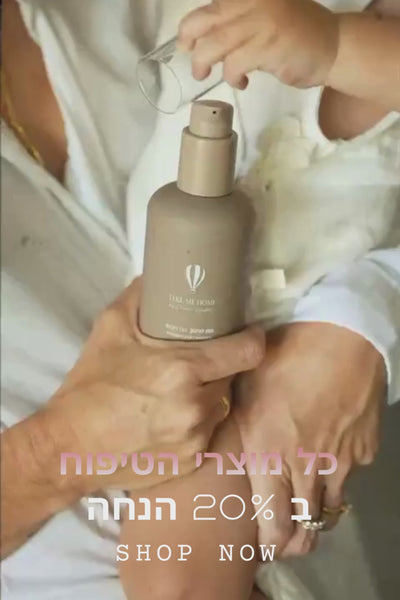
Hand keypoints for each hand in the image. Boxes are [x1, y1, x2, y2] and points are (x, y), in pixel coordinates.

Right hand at [40, 279, 264, 493]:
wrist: (70, 447)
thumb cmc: (91, 385)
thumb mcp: (110, 329)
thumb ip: (140, 296)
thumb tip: (160, 274)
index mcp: (183, 370)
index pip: (248, 351)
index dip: (251, 339)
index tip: (244, 332)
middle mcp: (196, 406)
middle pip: (232, 376)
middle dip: (220, 365)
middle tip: (199, 359)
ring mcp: (195, 437)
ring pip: (220, 404)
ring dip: (208, 394)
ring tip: (181, 389)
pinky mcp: (191, 460)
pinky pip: (207, 431)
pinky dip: (196, 421)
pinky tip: (170, 416)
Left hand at [178, 0, 338, 88]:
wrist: (333, 46)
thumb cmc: (298, 35)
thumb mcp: (267, 15)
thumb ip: (240, 19)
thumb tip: (205, 39)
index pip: (212, 5)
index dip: (191, 26)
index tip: (185, 42)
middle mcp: (255, 0)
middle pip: (206, 19)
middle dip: (190, 42)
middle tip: (191, 59)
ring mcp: (262, 21)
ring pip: (216, 44)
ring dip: (205, 63)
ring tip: (206, 74)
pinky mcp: (268, 46)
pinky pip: (235, 64)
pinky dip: (232, 76)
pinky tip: (241, 82)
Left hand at [235, 322, 385, 557]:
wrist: (339, 338)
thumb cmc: (281, 358)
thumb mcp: (244, 390)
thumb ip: (236, 427)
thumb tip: (224, 445)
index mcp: (269, 456)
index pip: (274, 527)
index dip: (268, 544)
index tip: (259, 542)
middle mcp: (306, 470)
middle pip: (306, 531)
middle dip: (293, 541)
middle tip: (282, 533)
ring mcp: (341, 463)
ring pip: (330, 508)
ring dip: (315, 510)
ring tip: (303, 497)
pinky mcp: (364, 451)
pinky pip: (349, 474)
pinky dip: (337, 473)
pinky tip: (327, 451)